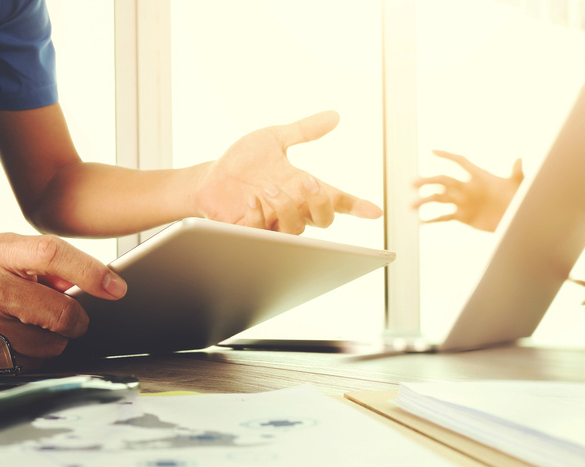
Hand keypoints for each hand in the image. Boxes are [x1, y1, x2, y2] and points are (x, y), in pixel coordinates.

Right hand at [0, 233, 125, 369]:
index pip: (51, 254)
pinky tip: (14, 342)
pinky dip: (33, 357)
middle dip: (76, 320)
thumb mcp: (3, 254)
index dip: (90, 271)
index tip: (115, 287)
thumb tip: (94, 282)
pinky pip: (30, 365)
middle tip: (71, 318)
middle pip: (60, 312)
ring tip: (31, 327)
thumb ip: (45, 263)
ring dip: (54, 341)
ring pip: (50, 345)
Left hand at [193, 111, 381, 234]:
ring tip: (269, 188)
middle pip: (323, 219)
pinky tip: (251, 201)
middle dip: (320, 202)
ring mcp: (273, 223)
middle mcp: (293, 209)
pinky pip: (262, 234)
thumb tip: (334, 115)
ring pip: (296, 230)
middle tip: (307, 182)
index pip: (337, 200)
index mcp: (302, 188)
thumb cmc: (243, 163)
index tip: (374, 210)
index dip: (356, 206)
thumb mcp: (274, 139)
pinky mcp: (250, 232)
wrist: (210, 177)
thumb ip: (304, 130)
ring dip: (286, 208)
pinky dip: (259, 217)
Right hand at [412, 149, 522, 231]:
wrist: (514, 220)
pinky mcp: (462, 216)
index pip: (460, 162)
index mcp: (478, 177)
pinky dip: (432, 219)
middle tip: (413, 184)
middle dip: (427, 181)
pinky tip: (421, 222)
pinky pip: (444, 217)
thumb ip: (516, 173)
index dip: (447, 156)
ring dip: (425, 201)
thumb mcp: (517, 186)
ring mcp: (463, 202)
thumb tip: (519, 159)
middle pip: (443, 181)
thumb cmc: (518, 200)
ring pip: (439, 199)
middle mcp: (467, 188)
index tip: (433, 151)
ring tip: (412, 206)